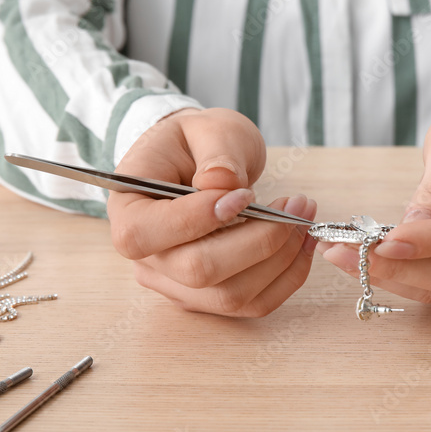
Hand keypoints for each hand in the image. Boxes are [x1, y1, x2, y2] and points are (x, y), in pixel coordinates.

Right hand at [107, 108, 317, 316]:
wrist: (199, 159)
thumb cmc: (196, 142)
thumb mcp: (206, 128)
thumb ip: (216, 153)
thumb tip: (223, 184)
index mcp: (128, 212)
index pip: (146, 234)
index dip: (199, 219)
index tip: (245, 194)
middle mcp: (147, 258)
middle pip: (197, 271)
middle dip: (258, 240)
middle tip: (295, 204)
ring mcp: (177, 283)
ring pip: (230, 295)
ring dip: (280, 260)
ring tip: (303, 216)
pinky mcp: (210, 295)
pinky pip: (252, 303)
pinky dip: (286, 277)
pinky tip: (302, 242)